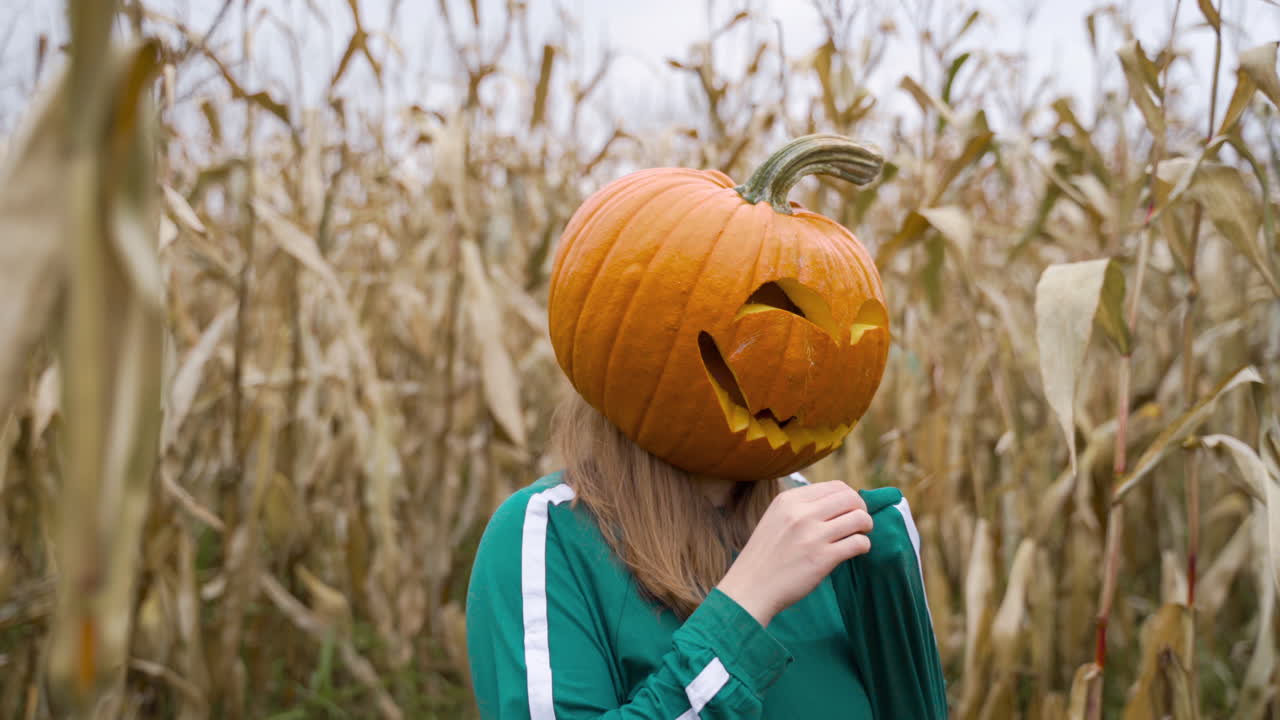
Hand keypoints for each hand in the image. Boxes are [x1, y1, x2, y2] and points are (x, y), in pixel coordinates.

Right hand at [717, 481, 872, 626]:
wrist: (750, 588)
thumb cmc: (765, 556)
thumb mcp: (776, 519)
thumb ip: (801, 508)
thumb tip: (837, 502)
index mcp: (789, 500)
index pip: (834, 486)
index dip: (849, 497)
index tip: (849, 510)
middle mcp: (801, 513)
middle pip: (850, 498)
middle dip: (862, 509)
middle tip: (860, 523)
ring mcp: (812, 535)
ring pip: (859, 518)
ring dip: (866, 527)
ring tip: (860, 535)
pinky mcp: (823, 558)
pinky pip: (858, 543)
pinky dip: (863, 545)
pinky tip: (856, 551)